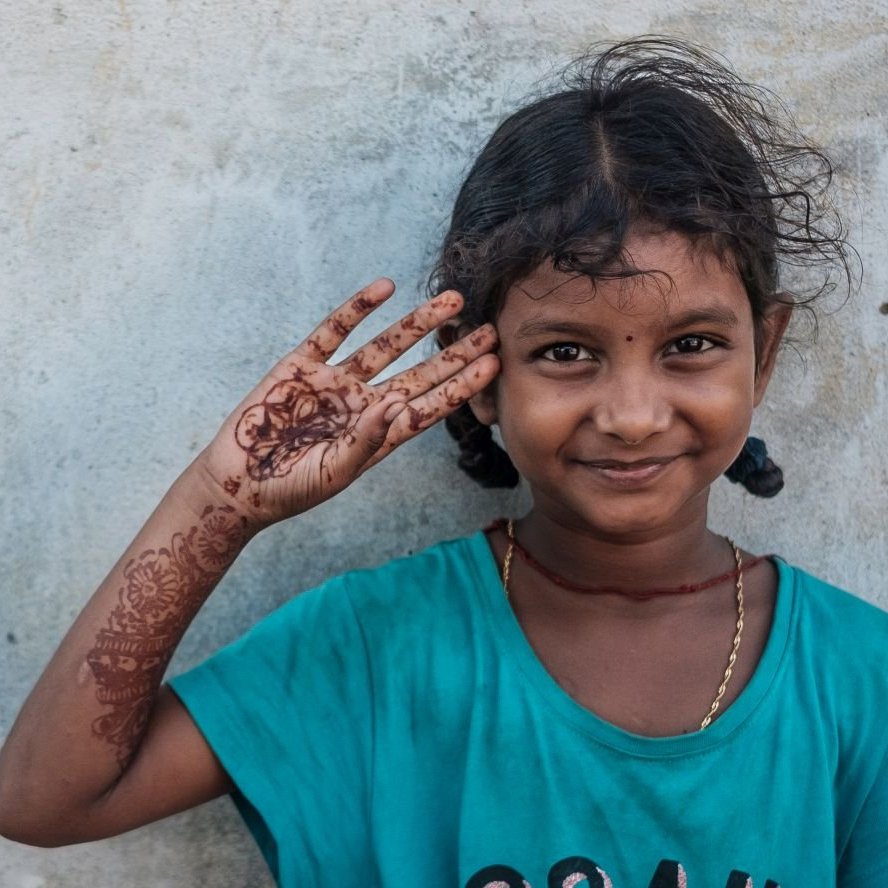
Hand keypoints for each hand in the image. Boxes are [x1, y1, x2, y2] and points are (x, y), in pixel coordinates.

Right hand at [200, 278, 498, 524]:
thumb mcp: (335, 471)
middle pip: (420, 372)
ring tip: (452, 300)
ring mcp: (334, 382)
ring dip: (417, 324)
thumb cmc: (291, 488)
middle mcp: (363, 403)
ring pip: (385, 345)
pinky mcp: (301, 365)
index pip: (431, 406)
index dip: (462, 384)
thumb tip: (400, 402)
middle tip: (490, 329)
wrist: (239, 483)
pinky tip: (384, 288)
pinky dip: (356, 309)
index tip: (494, 363)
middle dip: (454, 352)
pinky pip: (333, 331)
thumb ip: (367, 439)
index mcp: (379, 435)